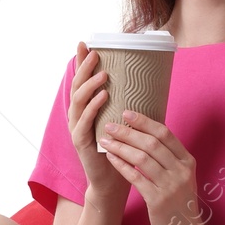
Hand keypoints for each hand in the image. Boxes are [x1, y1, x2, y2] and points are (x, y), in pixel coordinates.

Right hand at [68, 42, 128, 204]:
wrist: (112, 181)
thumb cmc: (121, 150)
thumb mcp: (123, 123)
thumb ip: (127, 103)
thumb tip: (148, 81)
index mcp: (86, 108)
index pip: (82, 80)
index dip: (82, 62)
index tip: (85, 43)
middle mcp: (78, 116)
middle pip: (76, 86)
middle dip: (84, 68)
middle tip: (95, 53)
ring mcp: (77, 129)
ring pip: (78, 102)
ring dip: (89, 85)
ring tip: (103, 73)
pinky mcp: (81, 143)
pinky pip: (84, 122)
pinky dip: (93, 107)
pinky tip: (103, 96)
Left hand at [99, 110, 212, 224]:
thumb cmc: (179, 204)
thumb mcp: (181, 177)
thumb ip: (169, 158)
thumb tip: (146, 134)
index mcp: (187, 161)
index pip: (165, 134)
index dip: (144, 121)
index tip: (127, 112)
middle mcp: (181, 171)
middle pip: (152, 143)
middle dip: (128, 131)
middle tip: (109, 124)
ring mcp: (171, 186)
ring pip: (142, 158)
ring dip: (120, 147)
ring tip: (105, 140)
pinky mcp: (158, 201)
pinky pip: (136, 177)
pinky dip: (121, 165)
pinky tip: (110, 157)